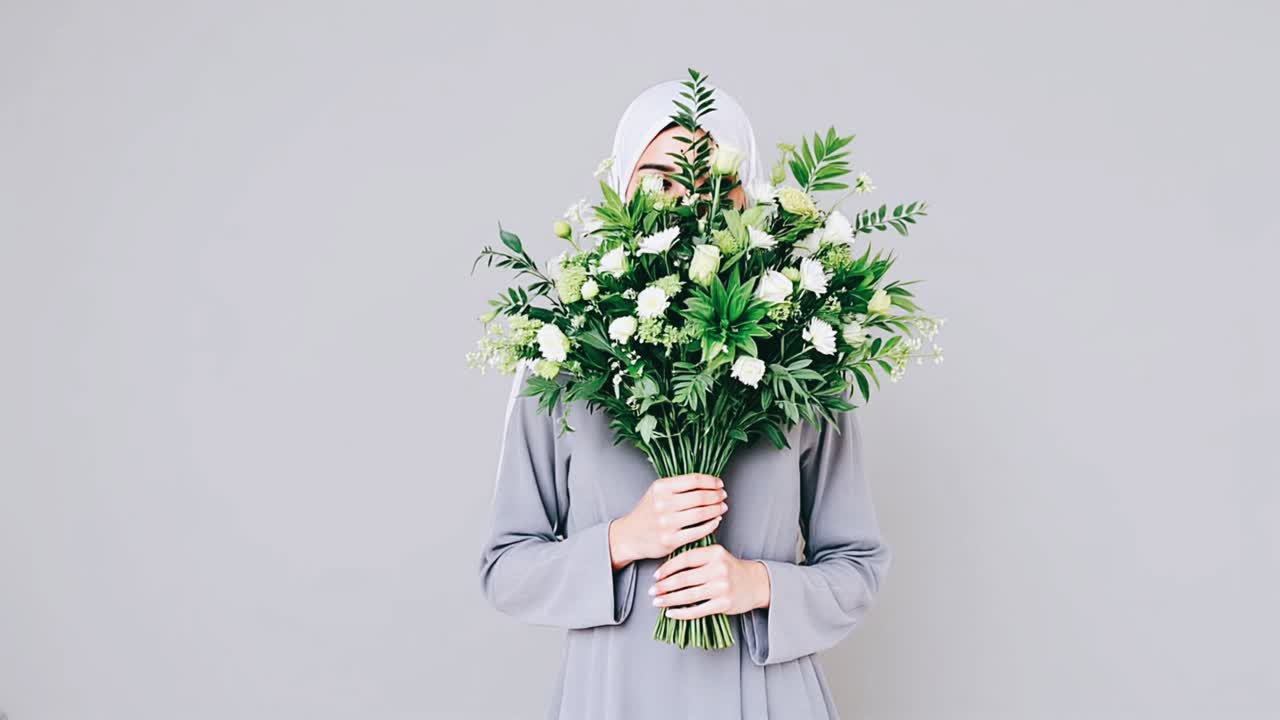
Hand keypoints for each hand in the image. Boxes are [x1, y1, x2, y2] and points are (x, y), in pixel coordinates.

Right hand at [608, 473, 726, 569]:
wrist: (629, 535)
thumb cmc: (647, 512)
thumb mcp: (657, 492)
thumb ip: (678, 486)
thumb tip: (709, 482)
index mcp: (660, 487)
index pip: (694, 480)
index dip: (711, 481)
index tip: (719, 483)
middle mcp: (662, 503)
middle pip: (700, 496)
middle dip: (717, 495)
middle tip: (723, 496)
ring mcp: (666, 523)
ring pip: (701, 513)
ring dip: (716, 509)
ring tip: (722, 507)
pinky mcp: (670, 540)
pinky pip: (698, 531)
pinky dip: (711, 525)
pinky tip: (716, 521)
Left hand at [649, 544, 771, 617]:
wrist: (756, 583)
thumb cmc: (730, 569)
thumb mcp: (716, 556)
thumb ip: (696, 558)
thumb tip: (666, 569)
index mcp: (715, 553)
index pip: (685, 559)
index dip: (667, 568)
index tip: (656, 576)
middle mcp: (719, 569)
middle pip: (684, 579)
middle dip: (664, 586)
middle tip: (652, 590)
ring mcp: (722, 588)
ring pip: (688, 596)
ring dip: (669, 600)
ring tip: (657, 602)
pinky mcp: (724, 604)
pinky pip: (697, 610)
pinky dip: (681, 613)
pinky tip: (671, 613)